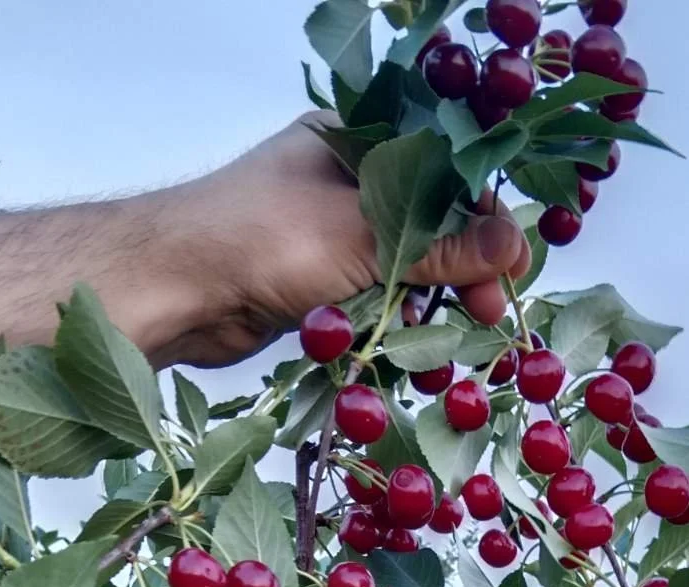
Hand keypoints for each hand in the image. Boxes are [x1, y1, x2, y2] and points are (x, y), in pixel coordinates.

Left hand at [158, 116, 531, 368]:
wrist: (176, 288)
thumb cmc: (259, 238)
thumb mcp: (364, 239)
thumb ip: (441, 247)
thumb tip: (513, 247)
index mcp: (358, 141)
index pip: (444, 171)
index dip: (483, 218)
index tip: (510, 266)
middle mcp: (345, 180)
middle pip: (429, 222)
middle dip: (462, 270)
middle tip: (488, 314)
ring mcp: (328, 232)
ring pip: (402, 265)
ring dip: (429, 302)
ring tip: (451, 337)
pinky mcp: (315, 280)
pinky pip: (371, 298)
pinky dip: (392, 321)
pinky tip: (408, 342)